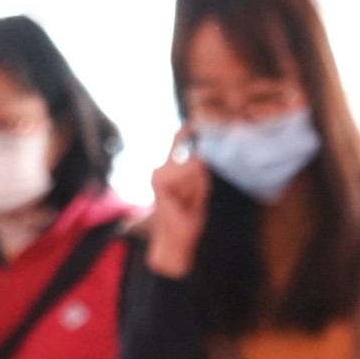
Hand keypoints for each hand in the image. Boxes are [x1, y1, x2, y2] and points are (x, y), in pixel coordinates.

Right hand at [145, 143, 208, 278]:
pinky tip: (184, 200)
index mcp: (169, 169)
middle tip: (194, 200)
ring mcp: (158, 173)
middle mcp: (160, 167)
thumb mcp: (200, 190)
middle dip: (202, 181)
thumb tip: (200, 157)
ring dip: (198, 188)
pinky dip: (193, 189)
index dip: (185, 131)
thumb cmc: (188, 216)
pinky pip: (188, 175)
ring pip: (194, 167)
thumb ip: (199, 173)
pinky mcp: (160, 181)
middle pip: (196, 160)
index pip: (176, 142)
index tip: (193, 121)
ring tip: (188, 202)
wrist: (178, 237)